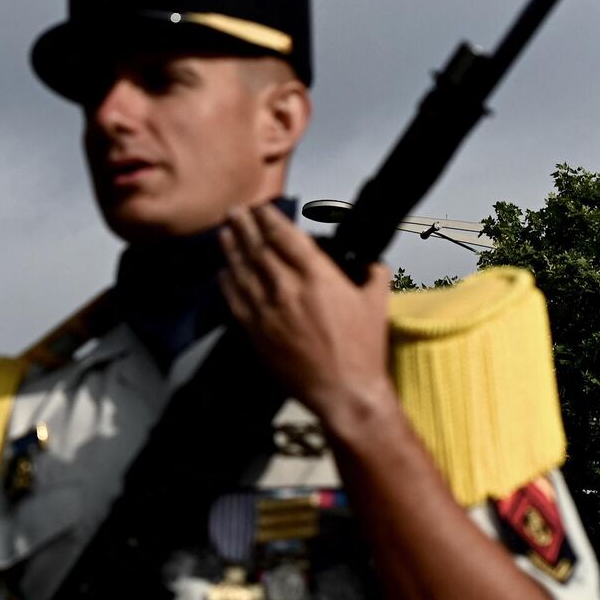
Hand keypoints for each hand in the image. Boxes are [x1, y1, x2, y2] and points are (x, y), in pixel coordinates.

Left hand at [217, 204, 395, 425]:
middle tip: (235, 211)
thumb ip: (371, 272)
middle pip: (258, 248)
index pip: (286, 236)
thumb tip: (367, 259)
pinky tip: (222, 271)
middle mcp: (288, 289)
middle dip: (245, 226)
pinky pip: (234, 300)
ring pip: (242, 270)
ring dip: (231, 248)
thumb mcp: (377, 301)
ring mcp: (267, 310)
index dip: (270, 218)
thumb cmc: (363, 348)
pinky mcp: (255, 331)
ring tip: (224, 231)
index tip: (261, 208)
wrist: (344, 390)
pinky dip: (227, 282)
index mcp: (318, 277)